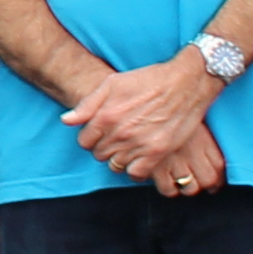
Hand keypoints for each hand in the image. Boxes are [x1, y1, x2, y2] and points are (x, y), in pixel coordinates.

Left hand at [68, 53, 222, 184]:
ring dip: (119, 158)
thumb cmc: (148, 79)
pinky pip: (136, 174)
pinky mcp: (158, 152)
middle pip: (99, 155)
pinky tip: (138, 158)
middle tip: (116, 138)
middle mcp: (120, 132)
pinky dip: (134, 170)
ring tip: (128, 146)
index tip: (101, 133)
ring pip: (116, 165)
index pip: (84, 142)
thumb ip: (87, 104)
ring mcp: (139, 144)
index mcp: (105, 115)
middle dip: (104, 147)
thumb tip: (66, 121)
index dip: (91, 137)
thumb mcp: (112, 83)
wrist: (186, 82)